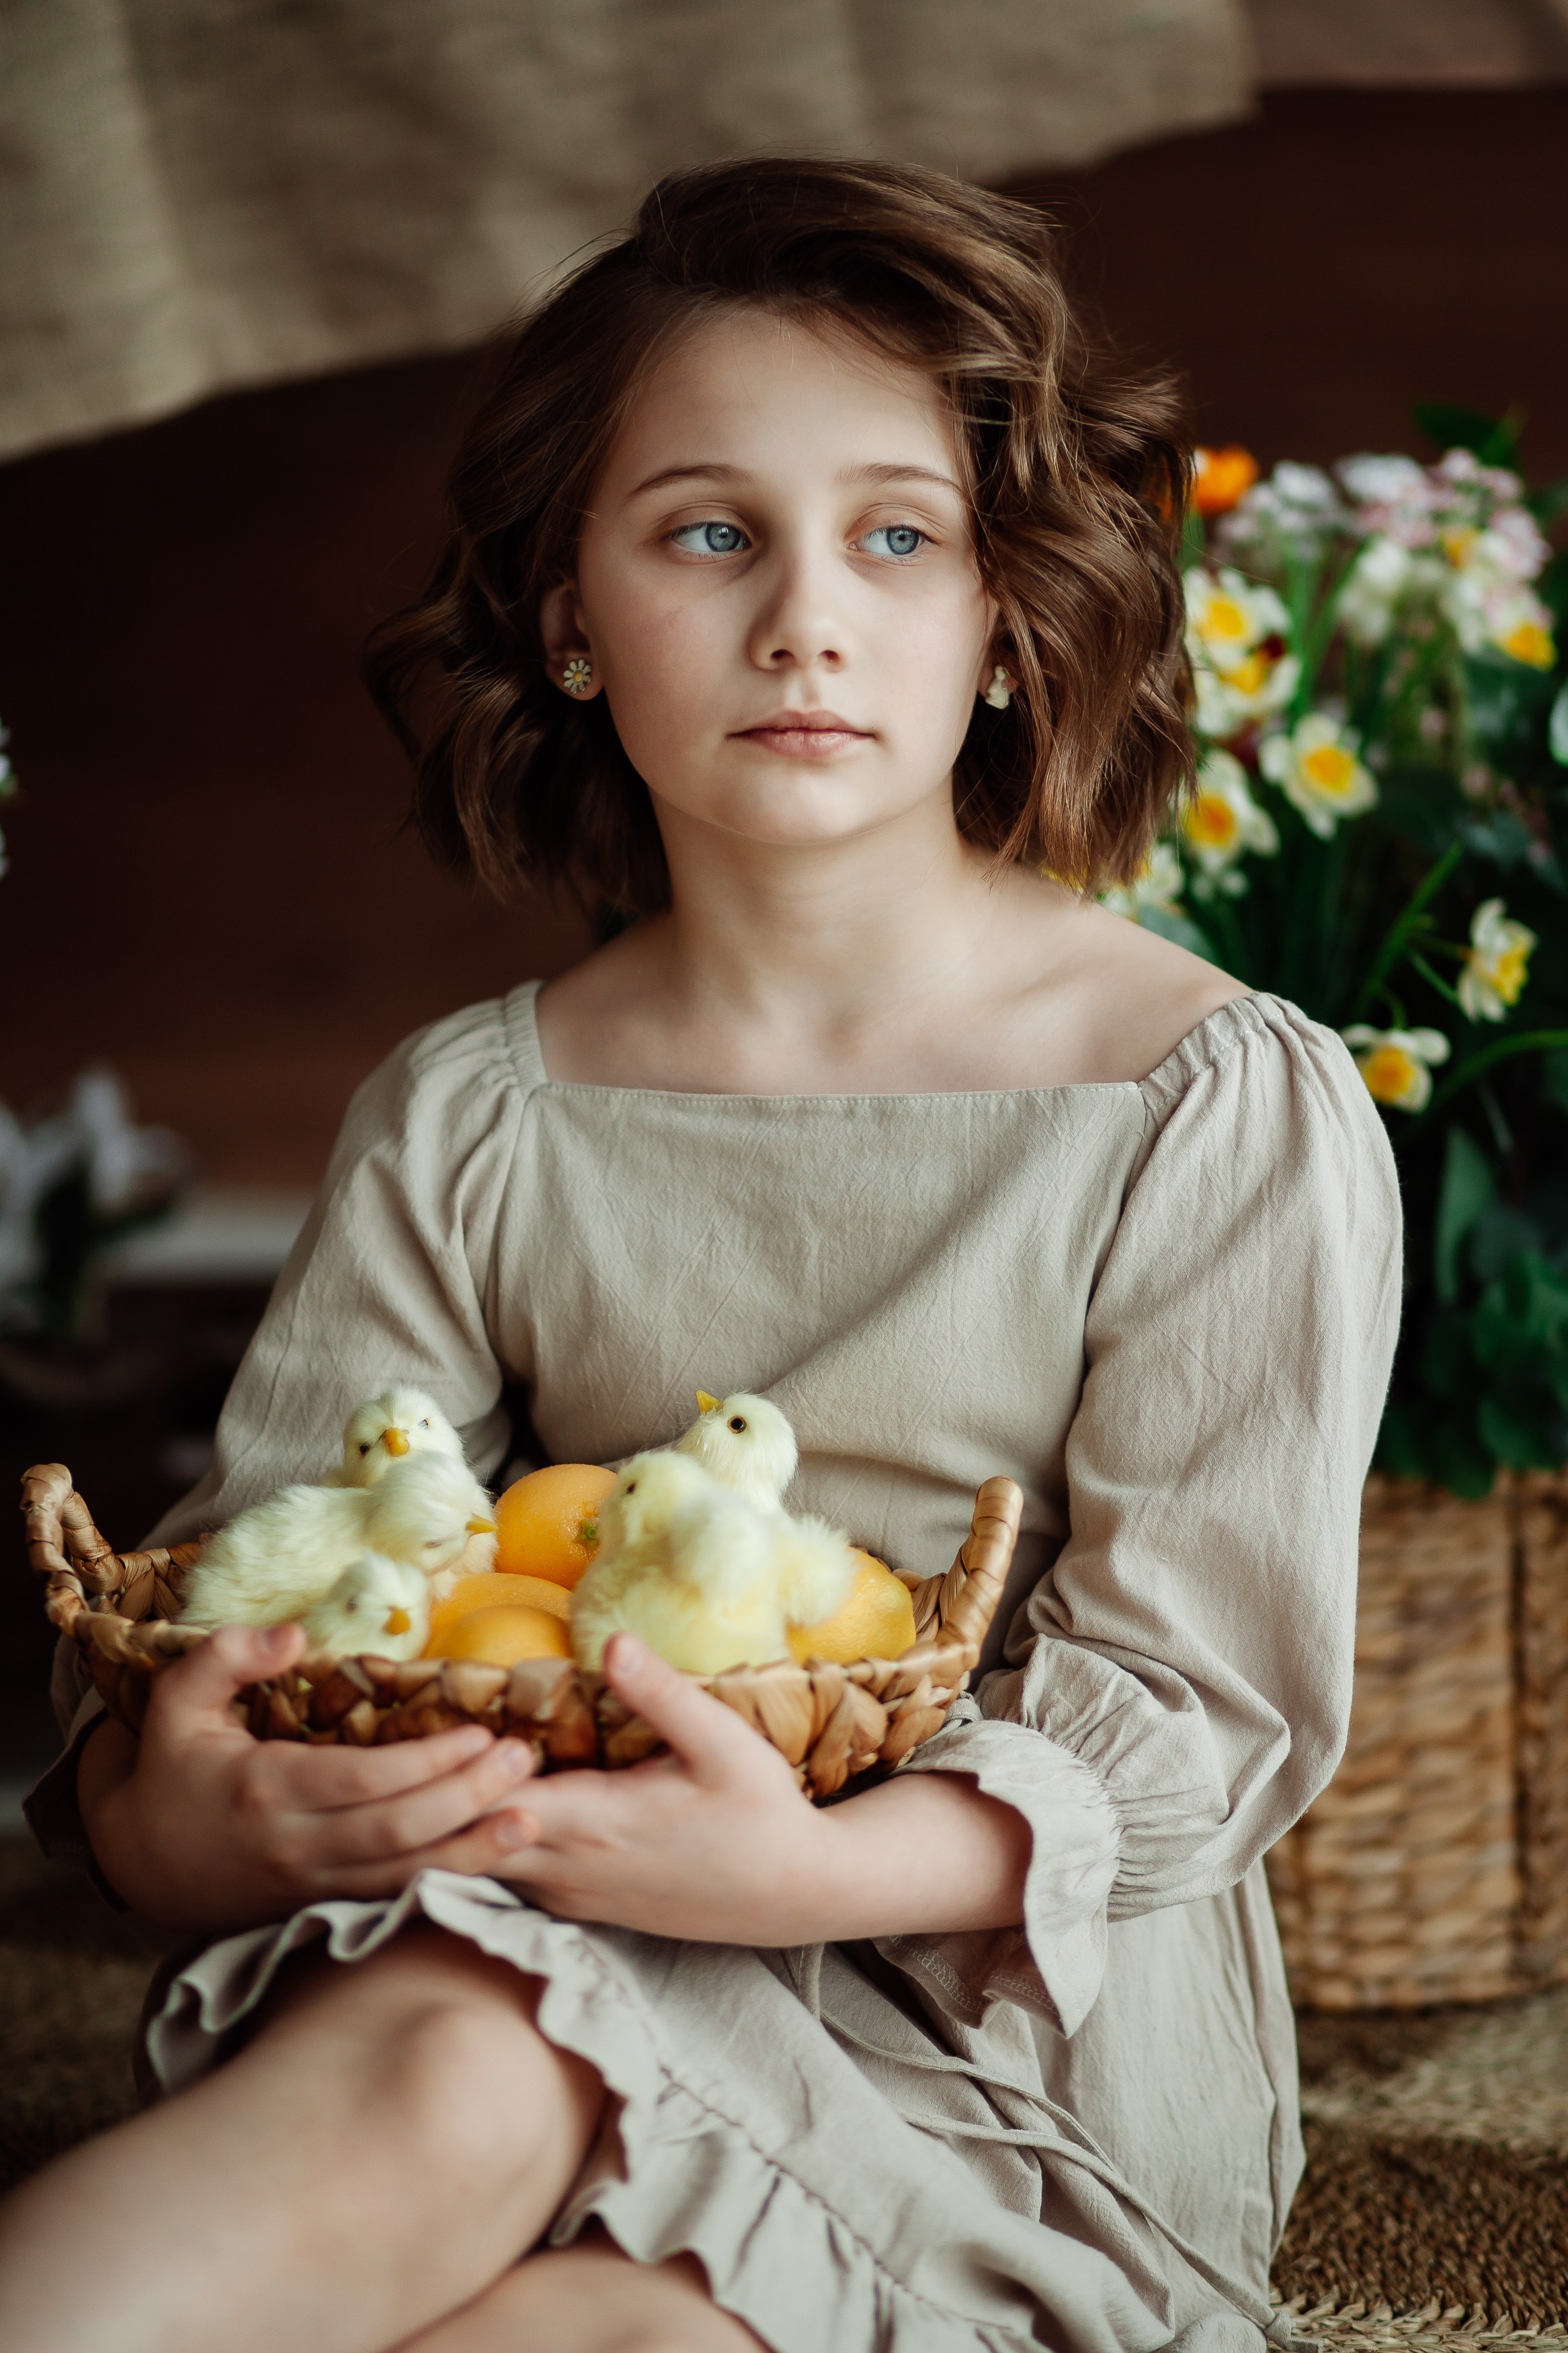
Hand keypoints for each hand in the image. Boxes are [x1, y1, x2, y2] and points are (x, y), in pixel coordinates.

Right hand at [80, 1623, 539, 1934]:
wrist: (144, 1864)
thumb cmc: (172, 1770)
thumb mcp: (177, 1701)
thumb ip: (227, 1656)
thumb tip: (295, 1635)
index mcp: (267, 1791)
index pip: (363, 1781)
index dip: (427, 1761)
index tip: (480, 1730)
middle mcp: (297, 1847)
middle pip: (398, 1831)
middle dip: (468, 1797)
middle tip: (524, 1758)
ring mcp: (314, 1886)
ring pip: (406, 1877)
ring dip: (473, 1850)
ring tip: (533, 1817)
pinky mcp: (328, 1906)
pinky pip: (397, 1899)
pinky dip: (449, 1882)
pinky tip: (495, 1861)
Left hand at [481, 1636, 1030, 1947]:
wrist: (792, 1892)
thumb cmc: (759, 1812)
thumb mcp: (722, 1741)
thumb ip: (660, 1693)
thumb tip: (611, 1639)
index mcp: (591, 1823)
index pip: (488, 1802)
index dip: (454, 1767)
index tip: (438, 1720)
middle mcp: (566, 1868)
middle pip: (464, 1843)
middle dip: (435, 1798)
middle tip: (414, 1745)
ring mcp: (570, 1895)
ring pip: (479, 1868)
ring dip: (453, 1824)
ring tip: (434, 1770)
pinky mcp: (581, 1909)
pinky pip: (508, 1879)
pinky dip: (481, 1845)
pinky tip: (478, 1807)